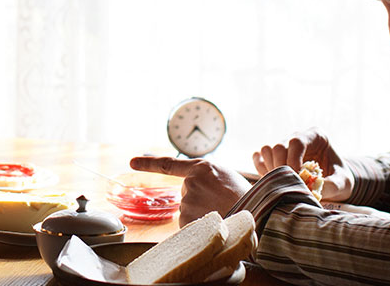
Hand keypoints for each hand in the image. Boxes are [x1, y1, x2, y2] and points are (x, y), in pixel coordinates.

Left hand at [129, 156, 251, 225]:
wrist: (257, 212)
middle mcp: (191, 182)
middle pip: (187, 194)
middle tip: (220, 204)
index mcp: (202, 167)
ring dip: (201, 213)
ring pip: (188, 211)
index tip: (132, 162)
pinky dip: (199, 226)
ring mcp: (188, 201)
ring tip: (222, 212)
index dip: (148, 163)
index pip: (168, 164)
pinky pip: (189, 225)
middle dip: (199, 200)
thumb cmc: (246, 195)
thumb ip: (206, 179)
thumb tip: (192, 188)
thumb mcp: (226, 176)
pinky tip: (215, 222)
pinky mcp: (188, 218)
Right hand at [252, 128, 353, 201]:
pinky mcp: (274, 156)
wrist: (334, 182)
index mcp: (316, 136)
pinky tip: (273, 180)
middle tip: (289, 185)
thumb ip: (332, 186)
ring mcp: (284, 145)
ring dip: (271, 169)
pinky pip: (260, 158)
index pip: (297, 142)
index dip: (293, 160)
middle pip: (279, 146)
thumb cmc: (340, 179)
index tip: (297, 178)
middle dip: (281, 168)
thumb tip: (312, 191)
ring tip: (284, 184)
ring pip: (267, 151)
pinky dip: (262, 169)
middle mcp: (297, 137)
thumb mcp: (343, 183)